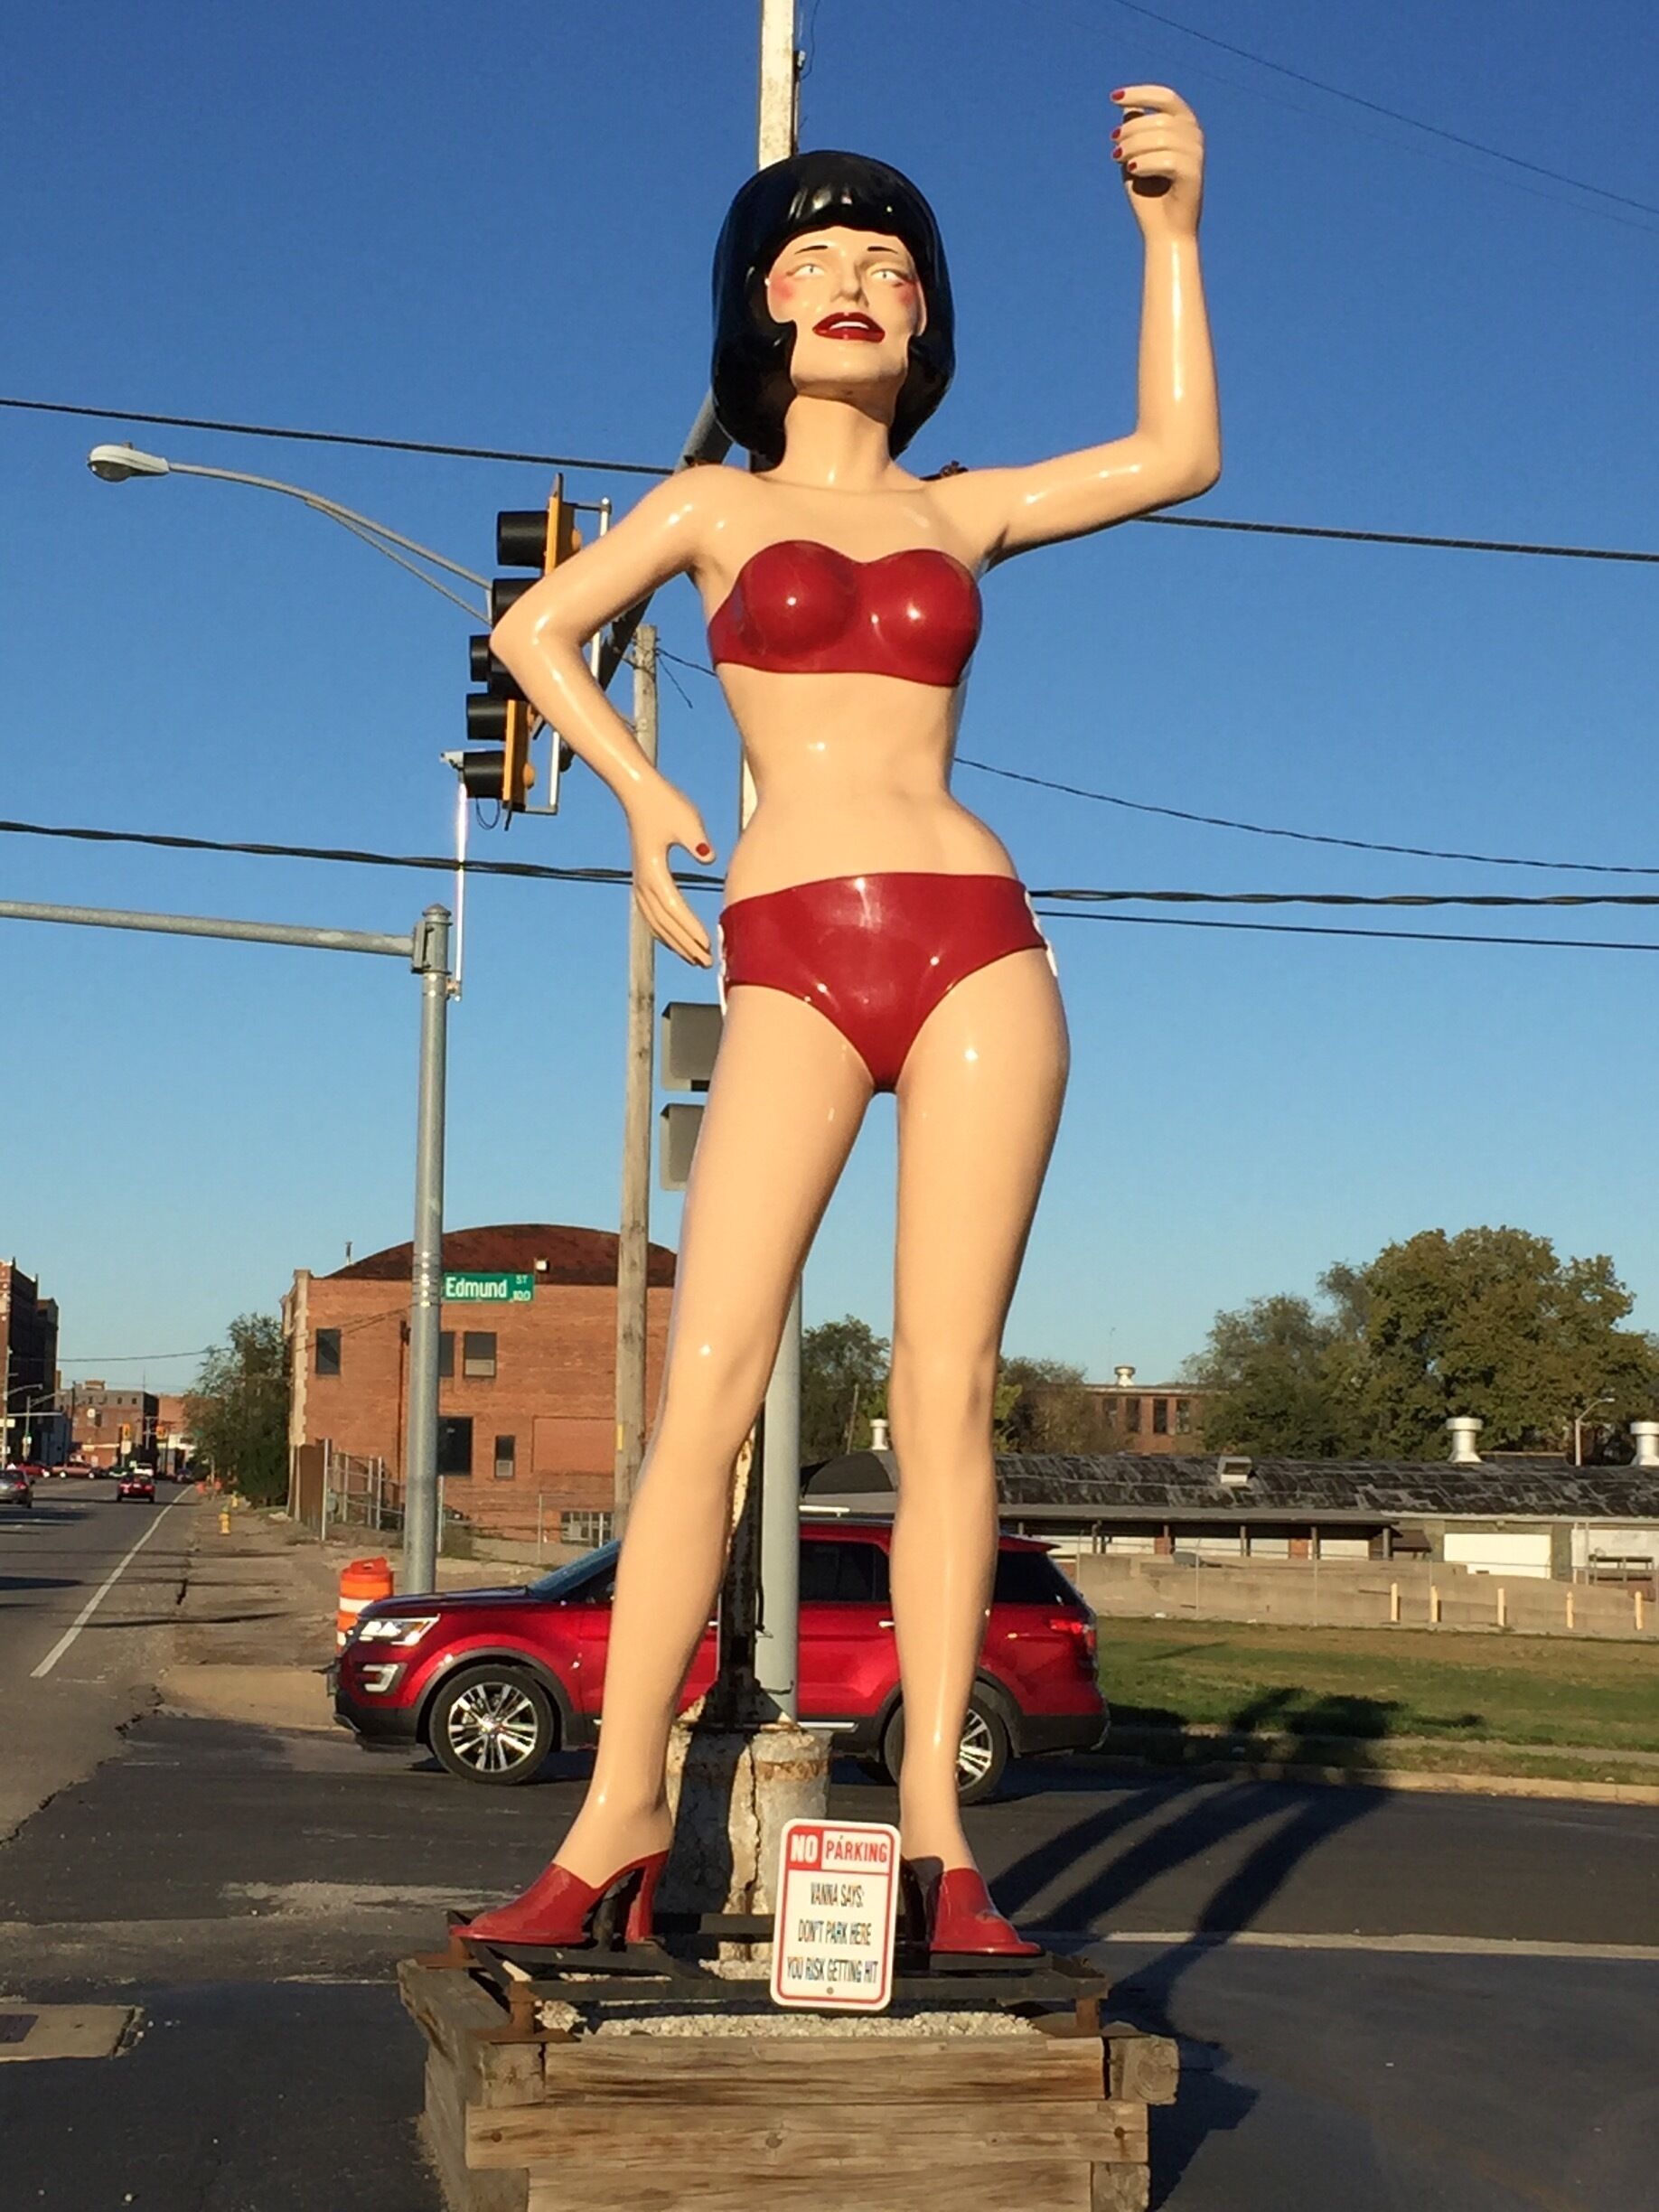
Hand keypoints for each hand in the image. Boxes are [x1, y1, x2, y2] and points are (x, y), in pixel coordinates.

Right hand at [627, 780, 715, 966]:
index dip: (691, 930)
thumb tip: (707, 856)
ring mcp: (641, 882)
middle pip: (665, 923)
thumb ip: (698, 841)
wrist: (639, 793)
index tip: (707, 946)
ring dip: (675, 943)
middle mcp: (643, 882)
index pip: (675, 908)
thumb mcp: (688, 819)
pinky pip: (652, 914)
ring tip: (694, 958)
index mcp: (654, 871)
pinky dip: (664, 931)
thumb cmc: (664, 803)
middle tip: (706, 962)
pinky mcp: (644, 878)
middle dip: (685, 945)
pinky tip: (676, 940)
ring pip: (657, 923)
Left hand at [1111, 85, 1203, 237]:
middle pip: (1158, 118)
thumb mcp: (1136, 157)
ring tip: (1119, 158)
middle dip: (1130, 130)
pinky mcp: (1194, 174)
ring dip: (1133, 146)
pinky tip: (1132, 170)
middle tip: (1114, 147)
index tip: (1114, 98)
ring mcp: (1196, 154)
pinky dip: (1144, 163)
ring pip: (1161, 137)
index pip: (1165, 97)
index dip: (1140, 93)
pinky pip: (1166, 159)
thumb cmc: (1150, 196)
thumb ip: (1135, 132)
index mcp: (1184, 126)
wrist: (1165, 233)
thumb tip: (1129, 108)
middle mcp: (1195, 136)